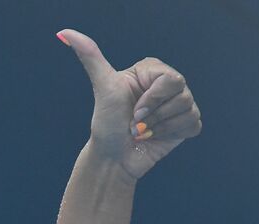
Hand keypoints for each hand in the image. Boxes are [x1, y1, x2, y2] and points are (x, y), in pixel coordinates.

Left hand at [59, 28, 201, 179]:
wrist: (113, 157)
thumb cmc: (107, 123)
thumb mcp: (102, 87)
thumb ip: (89, 56)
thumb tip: (64, 32)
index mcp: (153, 70)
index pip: (170, 79)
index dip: (152, 99)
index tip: (133, 110)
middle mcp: (169, 84)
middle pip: (182, 95)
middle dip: (154, 116)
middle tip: (135, 123)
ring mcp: (180, 103)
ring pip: (188, 111)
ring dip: (160, 128)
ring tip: (144, 131)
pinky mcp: (186, 123)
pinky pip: (194, 125)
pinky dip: (173, 134)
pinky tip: (156, 137)